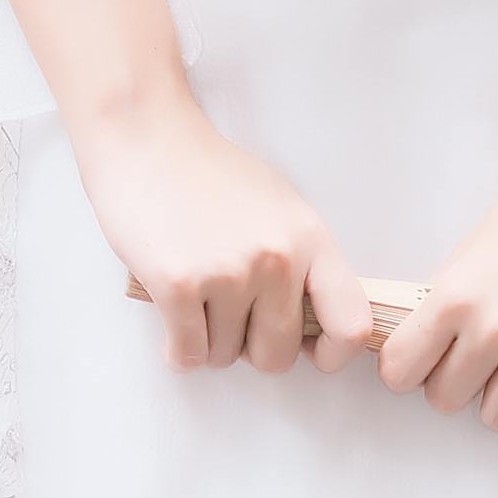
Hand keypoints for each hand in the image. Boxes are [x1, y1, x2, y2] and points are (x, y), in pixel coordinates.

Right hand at [64, 90, 348, 372]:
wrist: (145, 139)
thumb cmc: (208, 173)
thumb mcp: (277, 206)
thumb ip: (301, 259)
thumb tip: (309, 324)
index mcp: (309, 239)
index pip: (351, 326)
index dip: (331, 354)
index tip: (305, 350)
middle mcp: (277, 259)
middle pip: (276, 356)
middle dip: (250, 350)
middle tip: (230, 320)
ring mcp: (228, 273)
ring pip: (225, 358)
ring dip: (208, 342)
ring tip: (195, 301)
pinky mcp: (178, 284)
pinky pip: (188, 355)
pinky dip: (178, 350)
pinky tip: (173, 320)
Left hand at [375, 133, 497, 439]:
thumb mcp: (474, 249)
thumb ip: (450, 301)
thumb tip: (430, 344)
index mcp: (455, 296)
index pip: (399, 370)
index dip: (409, 367)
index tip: (424, 358)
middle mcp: (494, 329)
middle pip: (444, 399)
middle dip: (455, 382)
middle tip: (476, 359)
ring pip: (495, 418)